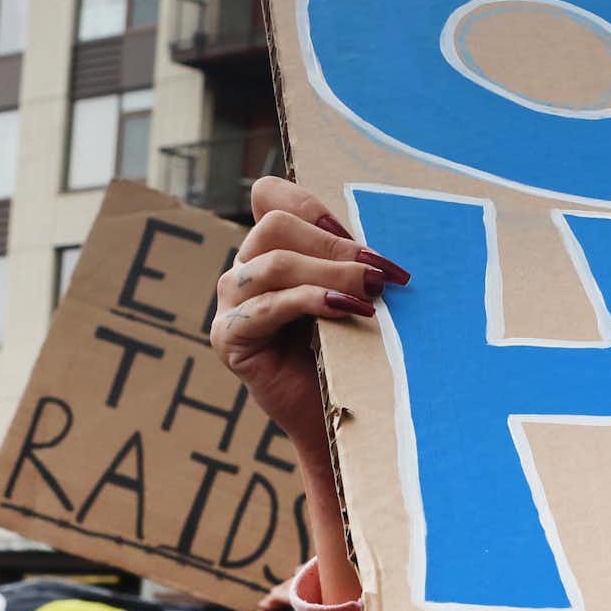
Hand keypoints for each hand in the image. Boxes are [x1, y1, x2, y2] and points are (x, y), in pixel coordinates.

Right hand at [211, 177, 403, 460]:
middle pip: (276, 225)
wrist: (341, 414)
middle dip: (334, 244)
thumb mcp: (354, 293)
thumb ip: (352, 260)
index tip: (356, 232)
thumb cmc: (354, 350)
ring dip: (330, 272)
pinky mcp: (229, 338)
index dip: (311, 204)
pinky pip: (264, 307)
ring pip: (273, 262)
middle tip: (380, 271)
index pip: (271, 196)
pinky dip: (310, 301)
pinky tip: (345, 309)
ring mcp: (232, 303)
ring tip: (371, 292)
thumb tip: (380, 239)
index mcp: (273, 249)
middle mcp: (246, 270)